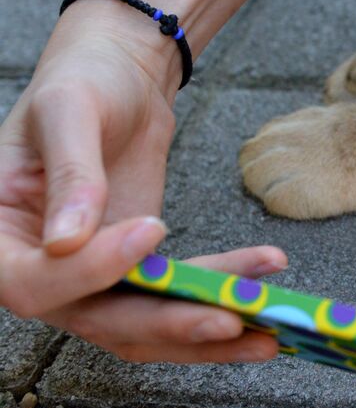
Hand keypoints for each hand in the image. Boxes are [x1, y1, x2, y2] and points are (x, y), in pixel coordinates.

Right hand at [0, 1, 281, 361]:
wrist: (119, 75)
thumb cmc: (82, 81)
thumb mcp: (68, 110)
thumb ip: (70, 174)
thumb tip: (66, 242)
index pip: (34, 283)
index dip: (93, 270)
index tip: (153, 228)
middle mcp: (39, 271)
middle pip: (99, 319)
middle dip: (170, 322)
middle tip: (231, 319)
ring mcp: (90, 279)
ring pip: (144, 326)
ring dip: (206, 333)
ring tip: (270, 332)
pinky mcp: (136, 273)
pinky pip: (173, 300)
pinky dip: (218, 301)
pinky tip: (265, 297)